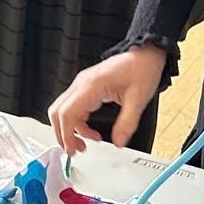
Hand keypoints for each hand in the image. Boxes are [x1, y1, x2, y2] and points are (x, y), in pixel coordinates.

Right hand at [50, 46, 165, 156]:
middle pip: (58, 112)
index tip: (72, 148)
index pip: (67, 112)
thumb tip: (118, 142)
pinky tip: (90, 131)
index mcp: (92, 85)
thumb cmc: (141, 69)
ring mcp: (82, 85)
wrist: (145, 55)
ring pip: (63, 110)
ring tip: (84, 143)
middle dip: (63, 134)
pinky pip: (73, 108)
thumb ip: (127, 123)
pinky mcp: (86, 88)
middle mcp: (82, 83)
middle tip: (75, 149)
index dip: (66, 134)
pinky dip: (77, 123)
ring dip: (70, 129)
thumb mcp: (138, 99)